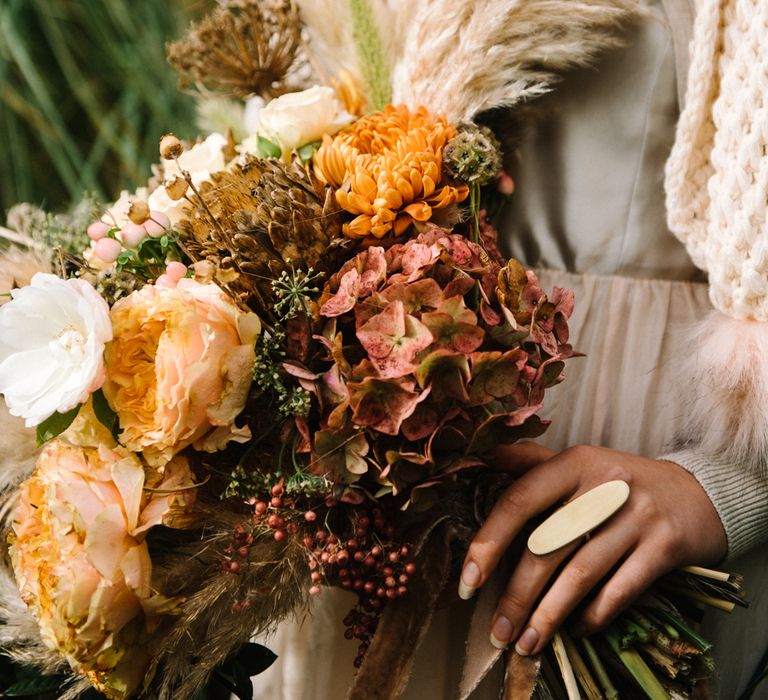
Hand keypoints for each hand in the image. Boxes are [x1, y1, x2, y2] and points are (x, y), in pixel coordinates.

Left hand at [459, 443, 726, 654]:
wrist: (696, 493)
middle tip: (497, 631)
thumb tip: (479, 454)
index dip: (488, 542)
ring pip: (581, 575)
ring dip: (549, 615)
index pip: (520, 500)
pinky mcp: (665, 547)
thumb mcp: (577, 463)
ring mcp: (637, 517)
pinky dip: (594, 615)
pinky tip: (574, 630)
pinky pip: (621, 591)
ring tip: (525, 644)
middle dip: (517, 595)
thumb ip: (529, 462)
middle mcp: (605, 485)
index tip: (467, 581)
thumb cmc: (618, 481)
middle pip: (548, 547)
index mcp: (574, 462)